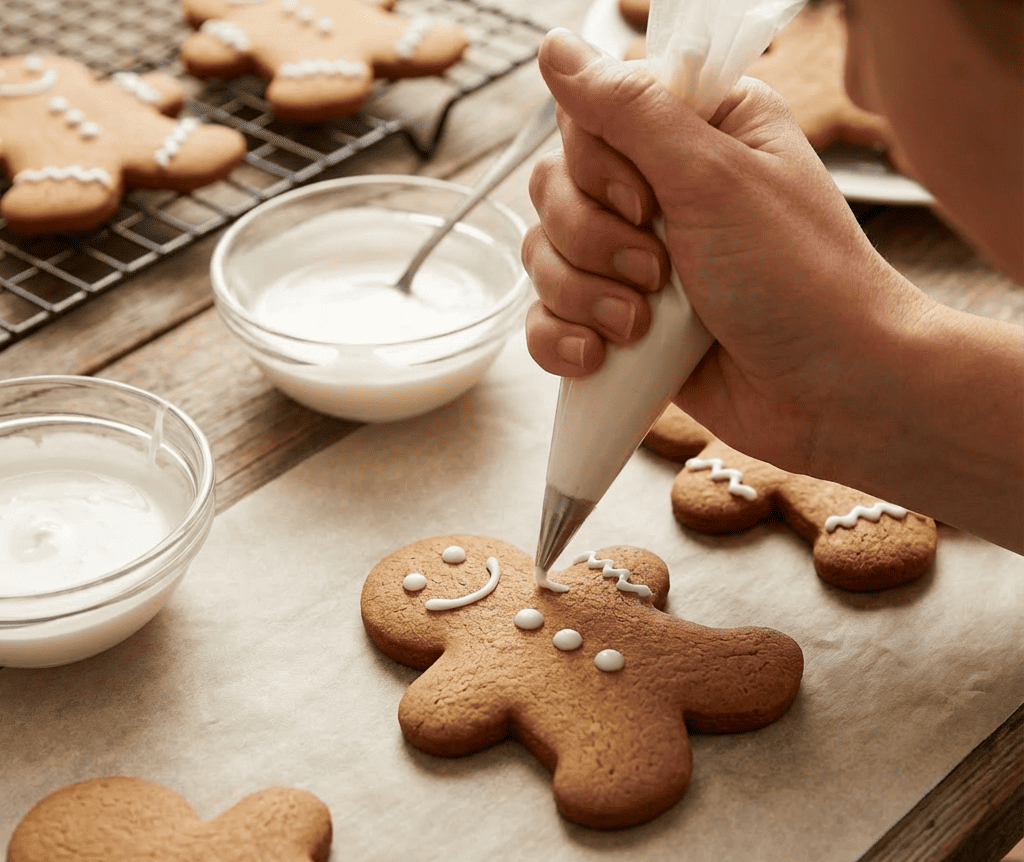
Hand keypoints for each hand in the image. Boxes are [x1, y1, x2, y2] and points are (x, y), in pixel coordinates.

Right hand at [523, 29, 929, 473]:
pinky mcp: (618, 322)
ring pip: (543, 254)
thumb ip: (630, 110)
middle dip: (594, 240)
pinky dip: (562, 339)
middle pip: (553, 187)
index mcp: (692, 131)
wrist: (830, 392)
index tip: (647, 202)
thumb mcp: (715, 178)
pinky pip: (546, 317)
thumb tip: (557, 49)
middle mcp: (659, 190)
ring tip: (643, 325)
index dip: (596, 163)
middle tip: (658, 270)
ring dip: (584, 295)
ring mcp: (634, 261)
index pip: (587, 115)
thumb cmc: (800, 280)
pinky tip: (600, 355)